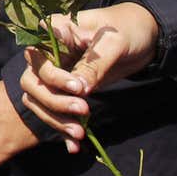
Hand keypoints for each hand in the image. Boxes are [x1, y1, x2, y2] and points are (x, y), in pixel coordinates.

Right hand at [18, 4, 159, 152]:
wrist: (143, 38)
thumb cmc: (126, 30)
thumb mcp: (113, 44)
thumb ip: (93, 65)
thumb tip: (79, 90)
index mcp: (54, 31)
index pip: (37, 56)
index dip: (52, 76)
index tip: (78, 88)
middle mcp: (49, 54)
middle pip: (33, 82)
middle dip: (54, 102)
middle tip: (83, 110)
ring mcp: (56, 74)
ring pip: (40, 101)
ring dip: (57, 120)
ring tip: (81, 133)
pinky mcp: (67, 92)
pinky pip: (56, 112)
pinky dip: (62, 130)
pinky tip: (74, 146)